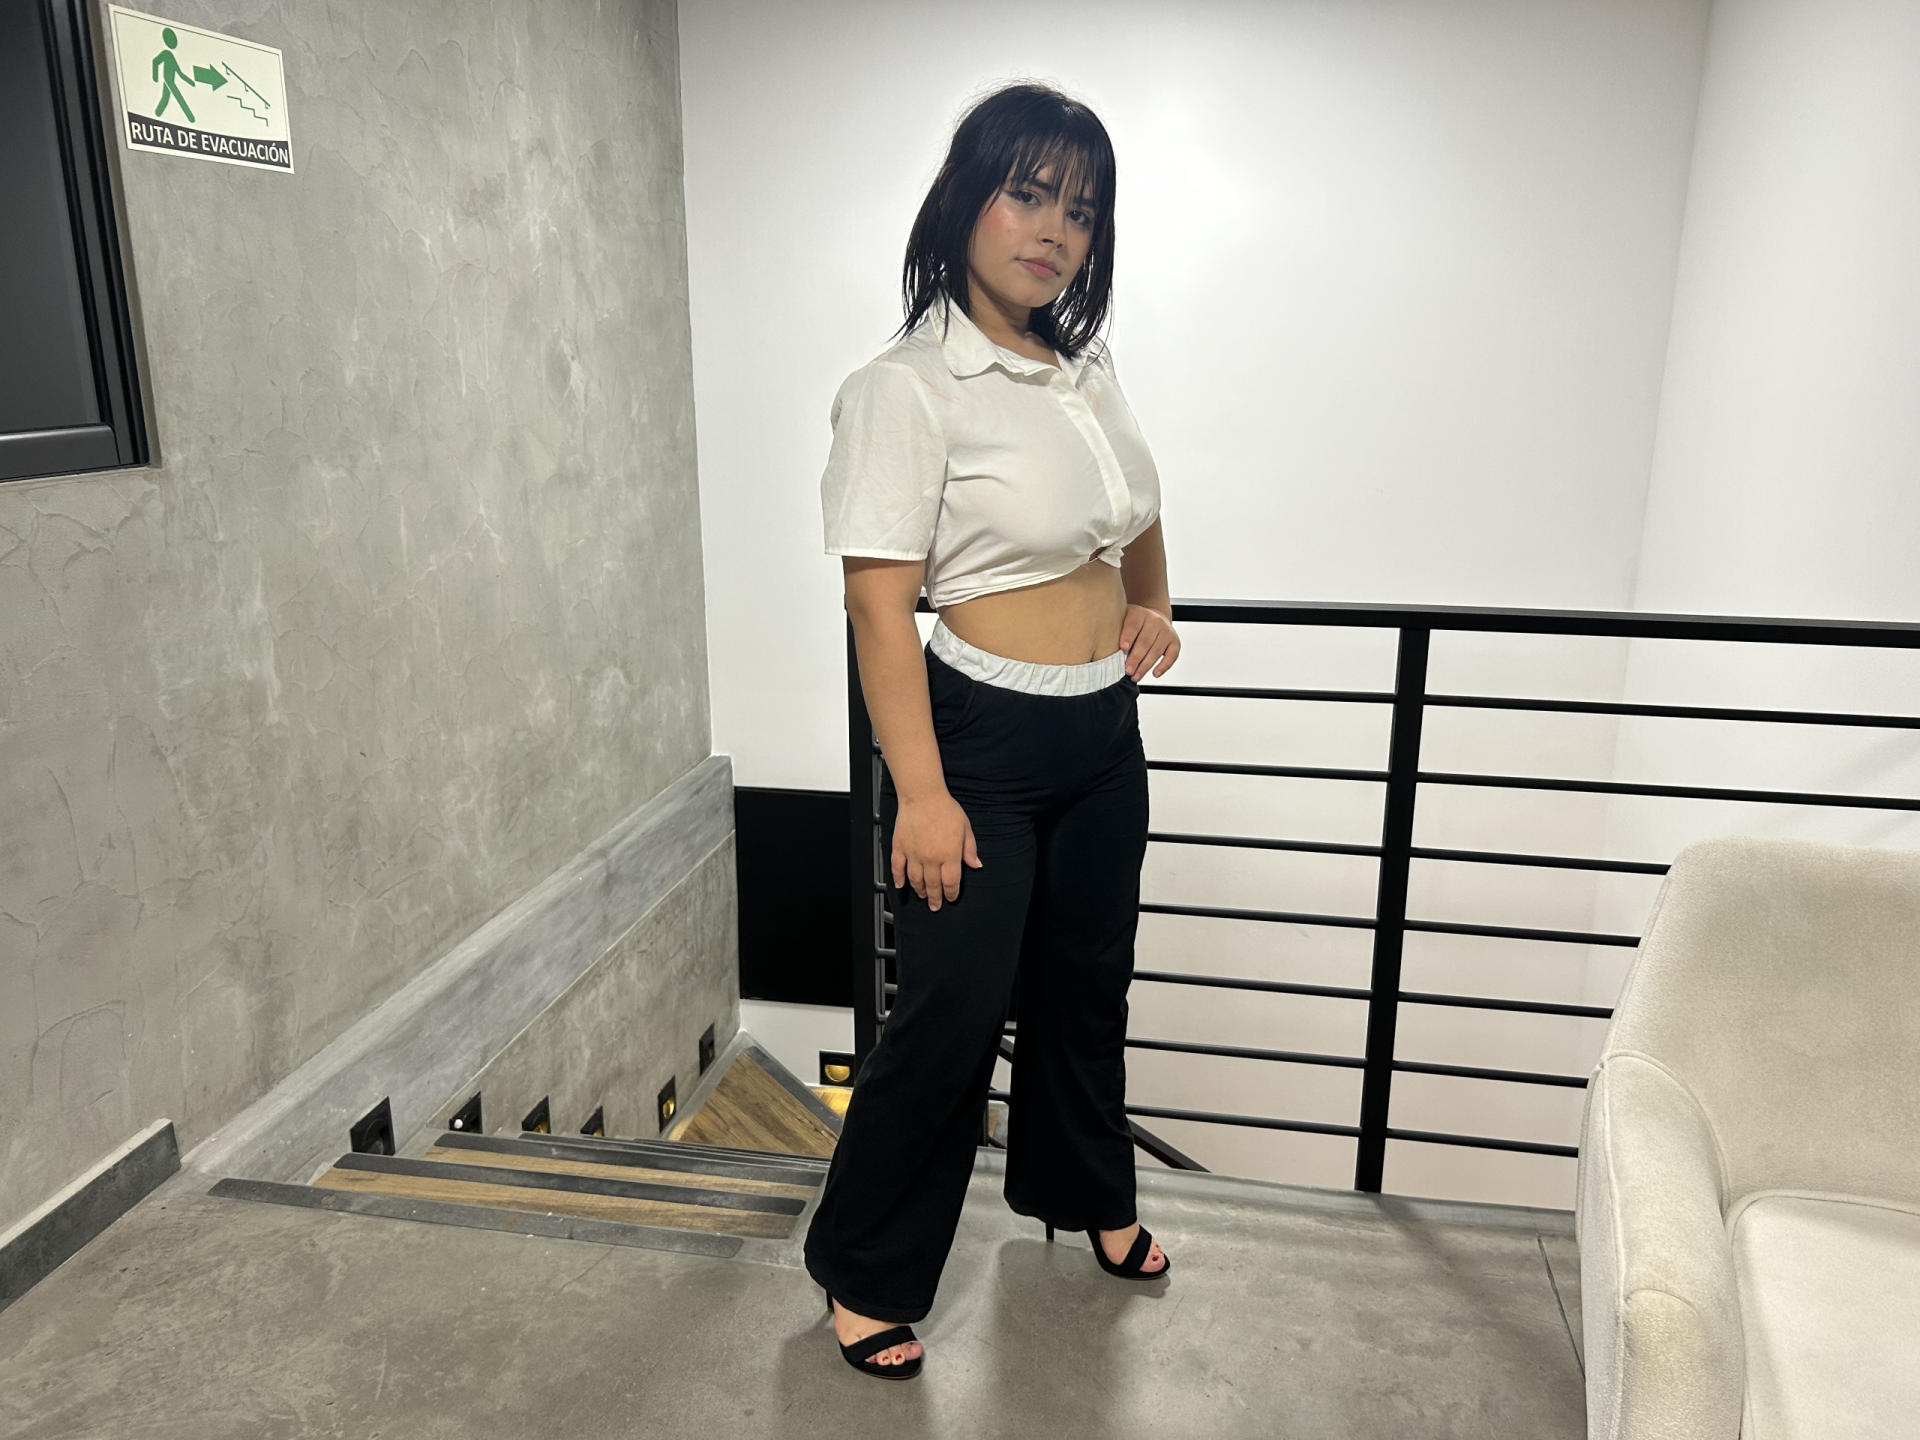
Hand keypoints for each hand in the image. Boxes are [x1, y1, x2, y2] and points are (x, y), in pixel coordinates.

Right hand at [891, 791, 981, 909]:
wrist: (922, 795)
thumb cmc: (945, 808)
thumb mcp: (965, 827)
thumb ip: (970, 849)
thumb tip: (976, 865)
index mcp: (949, 854)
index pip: (951, 882)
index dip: (952, 893)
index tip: (951, 897)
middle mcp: (931, 858)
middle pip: (933, 885)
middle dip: (935, 898)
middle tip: (935, 906)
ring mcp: (913, 854)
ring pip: (915, 879)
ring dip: (919, 890)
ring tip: (922, 895)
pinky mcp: (900, 847)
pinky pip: (897, 868)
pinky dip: (898, 879)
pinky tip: (901, 885)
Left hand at [1118, 604, 1179, 680]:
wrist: (1155, 618)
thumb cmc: (1135, 624)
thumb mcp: (1123, 619)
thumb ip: (1115, 628)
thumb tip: (1101, 644)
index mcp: (1139, 613)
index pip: (1133, 625)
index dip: (1128, 636)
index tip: (1122, 648)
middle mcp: (1155, 621)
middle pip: (1145, 641)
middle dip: (1135, 658)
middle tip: (1127, 670)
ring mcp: (1166, 631)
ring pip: (1156, 651)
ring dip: (1145, 666)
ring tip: (1135, 676)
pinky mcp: (1175, 642)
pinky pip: (1172, 656)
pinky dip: (1164, 666)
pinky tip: (1155, 674)